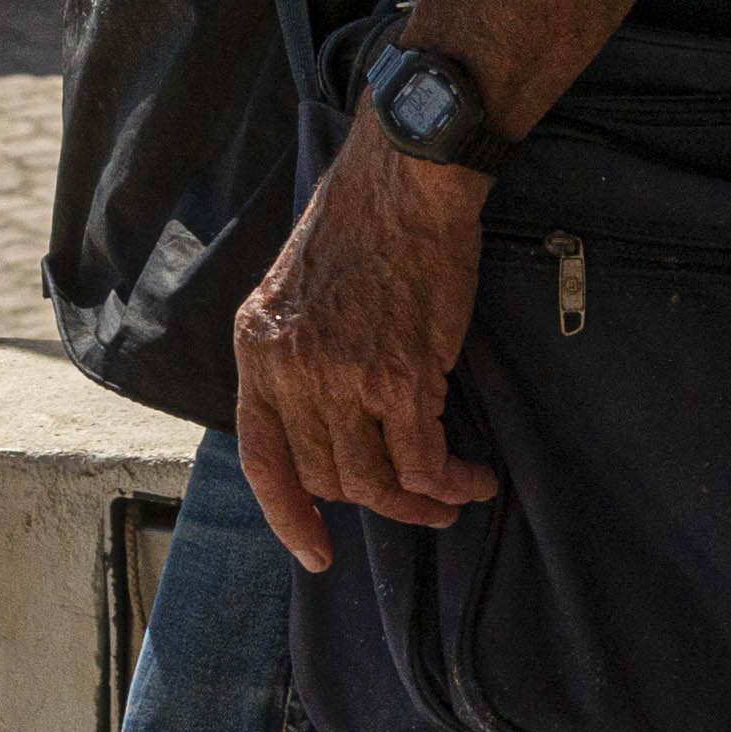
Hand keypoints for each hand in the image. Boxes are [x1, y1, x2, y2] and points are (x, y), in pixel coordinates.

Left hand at [226, 137, 498, 573]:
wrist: (406, 181)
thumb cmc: (361, 225)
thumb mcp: (293, 292)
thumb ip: (294, 357)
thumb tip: (320, 422)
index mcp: (257, 349)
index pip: (262, 458)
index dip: (288, 516)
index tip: (316, 551)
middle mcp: (291, 370)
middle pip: (328, 475)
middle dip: (376, 501)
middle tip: (418, 504)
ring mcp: (344, 378)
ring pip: (376, 478)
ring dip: (419, 502)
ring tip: (453, 498)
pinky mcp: (403, 377)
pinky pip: (424, 461)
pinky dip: (452, 482)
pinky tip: (473, 477)